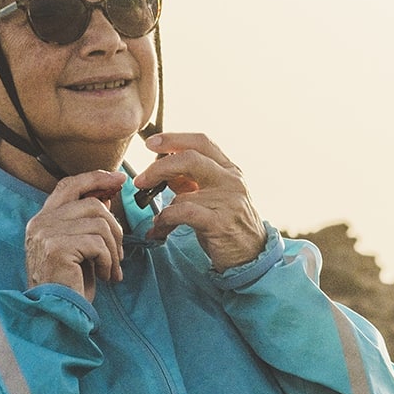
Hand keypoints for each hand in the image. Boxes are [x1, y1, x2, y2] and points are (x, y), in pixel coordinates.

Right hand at [26, 170, 128, 299]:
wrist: (56, 313)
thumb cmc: (69, 284)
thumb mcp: (80, 248)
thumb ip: (87, 222)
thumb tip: (107, 198)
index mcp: (42, 219)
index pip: (69, 186)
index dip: (95, 178)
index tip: (119, 180)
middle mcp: (40, 222)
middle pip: (92, 203)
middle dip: (115, 226)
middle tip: (120, 253)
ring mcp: (46, 233)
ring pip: (100, 223)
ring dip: (113, 250)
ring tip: (111, 270)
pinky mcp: (56, 247)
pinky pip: (98, 243)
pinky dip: (108, 262)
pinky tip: (104, 277)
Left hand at [136, 132, 265, 271]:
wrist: (252, 255)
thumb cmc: (228, 224)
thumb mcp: (214, 196)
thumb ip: (191, 180)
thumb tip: (162, 168)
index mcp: (229, 169)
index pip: (201, 142)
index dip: (173, 139)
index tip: (150, 143)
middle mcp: (231, 180)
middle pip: (190, 158)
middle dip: (159, 167)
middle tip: (140, 180)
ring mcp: (228, 200)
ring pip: (182, 193)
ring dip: (160, 209)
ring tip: (155, 222)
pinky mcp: (220, 222)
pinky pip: (183, 213)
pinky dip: (165, 221)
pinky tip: (160, 231)